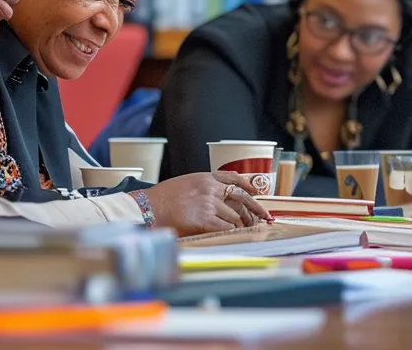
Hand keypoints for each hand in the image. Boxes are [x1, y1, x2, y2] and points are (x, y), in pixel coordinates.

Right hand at [140, 172, 271, 236]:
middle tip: (265, 216)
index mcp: (204, 178)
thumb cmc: (161, 198)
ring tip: (245, 230)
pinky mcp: (205, 219)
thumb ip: (202, 186)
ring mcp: (208, 203)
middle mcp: (209, 188)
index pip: (233, 177)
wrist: (147, 208)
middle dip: (255, 208)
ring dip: (241, 224)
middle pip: (241, 197)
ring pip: (235, 215)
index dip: (248, 184)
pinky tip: (233, 234)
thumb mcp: (184, 183)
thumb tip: (217, 193)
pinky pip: (226, 227)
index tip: (257, 191)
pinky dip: (232, 232)